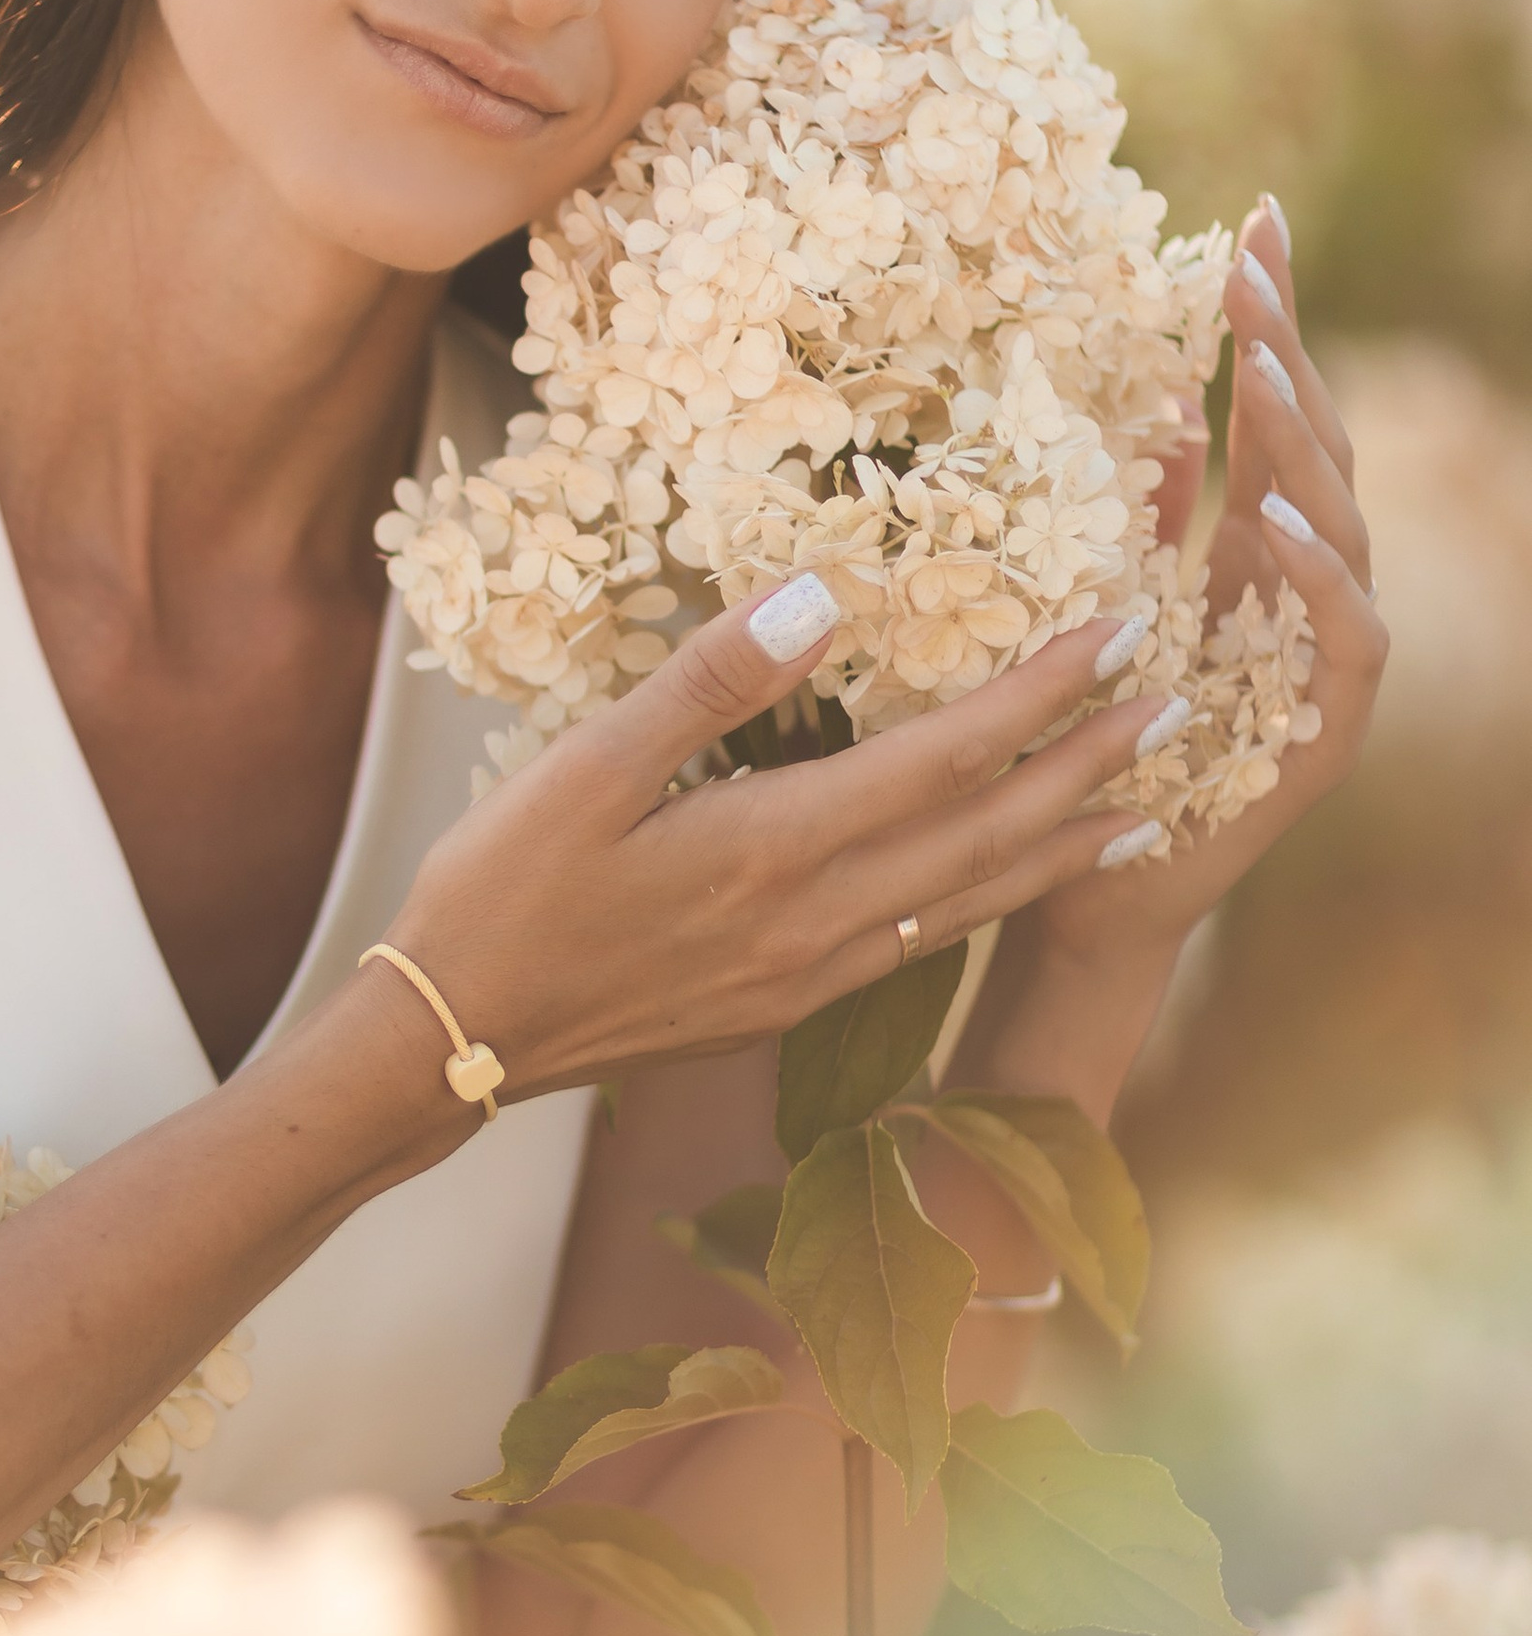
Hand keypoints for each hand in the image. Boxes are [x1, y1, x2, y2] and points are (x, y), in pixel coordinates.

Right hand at [385, 576, 1168, 1098]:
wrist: (455, 1040)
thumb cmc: (501, 893)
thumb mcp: (584, 768)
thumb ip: (707, 683)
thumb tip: (817, 596)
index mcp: (774, 851)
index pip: (946, 762)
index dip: (1042, 696)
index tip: (1121, 629)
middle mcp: (815, 924)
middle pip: (987, 838)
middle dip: (1091, 767)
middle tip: (1180, 701)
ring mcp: (806, 977)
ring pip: (970, 904)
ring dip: (1063, 849)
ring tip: (1147, 804)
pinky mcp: (782, 1008)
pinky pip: (923, 947)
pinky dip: (992, 906)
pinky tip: (1009, 887)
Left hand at [1019, 194, 1386, 983]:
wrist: (1087, 891)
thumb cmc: (1086, 750)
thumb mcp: (1096, 602)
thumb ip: (1134, 509)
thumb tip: (1143, 395)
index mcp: (1253, 548)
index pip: (1274, 411)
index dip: (1270, 319)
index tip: (1252, 219)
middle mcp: (1303, 589)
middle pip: (1317, 447)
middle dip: (1288, 353)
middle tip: (1249, 267)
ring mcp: (1325, 656)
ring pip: (1342, 526)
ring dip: (1304, 446)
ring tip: (1265, 372)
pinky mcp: (1328, 728)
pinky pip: (1347, 635)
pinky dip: (1320, 574)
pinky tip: (1279, 520)